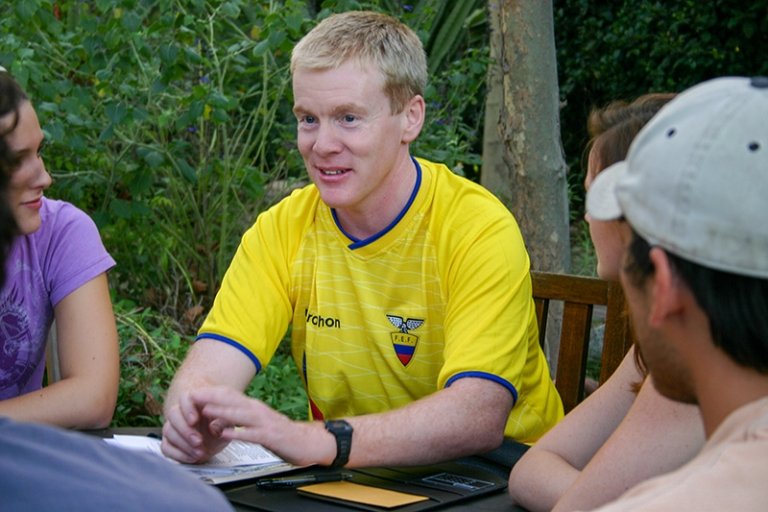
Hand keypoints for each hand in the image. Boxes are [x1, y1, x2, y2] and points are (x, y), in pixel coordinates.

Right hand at [161, 389, 230, 462]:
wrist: (214, 443)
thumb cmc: (220, 427)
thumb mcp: (227, 424)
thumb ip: (222, 423)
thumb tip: (214, 427)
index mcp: (196, 402)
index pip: (185, 398)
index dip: (187, 409)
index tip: (194, 420)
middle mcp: (181, 412)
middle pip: (173, 414)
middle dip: (185, 430)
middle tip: (198, 442)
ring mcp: (173, 427)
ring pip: (168, 431)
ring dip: (184, 444)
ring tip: (200, 453)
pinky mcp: (169, 442)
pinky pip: (166, 447)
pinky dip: (178, 454)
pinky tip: (192, 458)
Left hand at [190, 385, 334, 466]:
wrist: (307, 443)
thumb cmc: (280, 435)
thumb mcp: (256, 425)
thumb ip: (238, 422)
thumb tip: (216, 423)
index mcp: (253, 408)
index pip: (229, 396)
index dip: (211, 394)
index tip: (193, 394)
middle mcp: (258, 411)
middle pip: (233, 401)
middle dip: (212, 399)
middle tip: (193, 397)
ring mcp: (265, 423)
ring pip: (241, 415)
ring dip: (223, 413)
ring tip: (207, 412)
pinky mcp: (271, 437)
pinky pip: (252, 434)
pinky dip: (238, 433)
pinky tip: (226, 434)